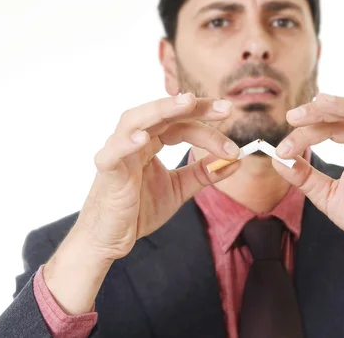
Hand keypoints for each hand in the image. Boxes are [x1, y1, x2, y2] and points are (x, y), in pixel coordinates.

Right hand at [72, 93, 240, 261]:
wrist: (110, 240)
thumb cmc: (138, 210)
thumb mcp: (179, 188)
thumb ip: (204, 173)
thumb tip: (237, 161)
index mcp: (151, 142)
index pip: (180, 123)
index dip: (207, 124)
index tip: (234, 137)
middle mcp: (133, 141)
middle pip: (163, 114)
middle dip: (193, 107)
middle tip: (225, 108)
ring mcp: (118, 153)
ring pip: (135, 120)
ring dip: (161, 110)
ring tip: (186, 102)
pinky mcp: (107, 173)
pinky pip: (112, 154)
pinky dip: (124, 144)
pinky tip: (142, 139)